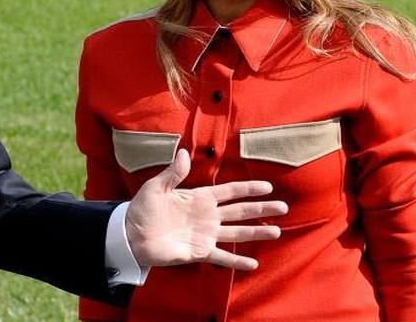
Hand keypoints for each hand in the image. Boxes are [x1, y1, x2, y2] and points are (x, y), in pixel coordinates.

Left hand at [125, 149, 286, 270]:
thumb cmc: (143, 209)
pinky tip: (253, 264)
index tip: (267, 186)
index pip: (230, 192)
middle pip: (240, 211)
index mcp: (199, 198)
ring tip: (277, 231)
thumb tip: (185, 152)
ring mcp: (206, 234)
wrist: (132, 235)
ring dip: (257, 232)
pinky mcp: (200, 252)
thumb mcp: (157, 187)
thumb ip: (174, 173)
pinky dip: (237, 261)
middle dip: (261, 209)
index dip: (248, 189)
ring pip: (237, 233)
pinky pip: (222, 257)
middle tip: (283, 207)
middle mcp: (207, 216)